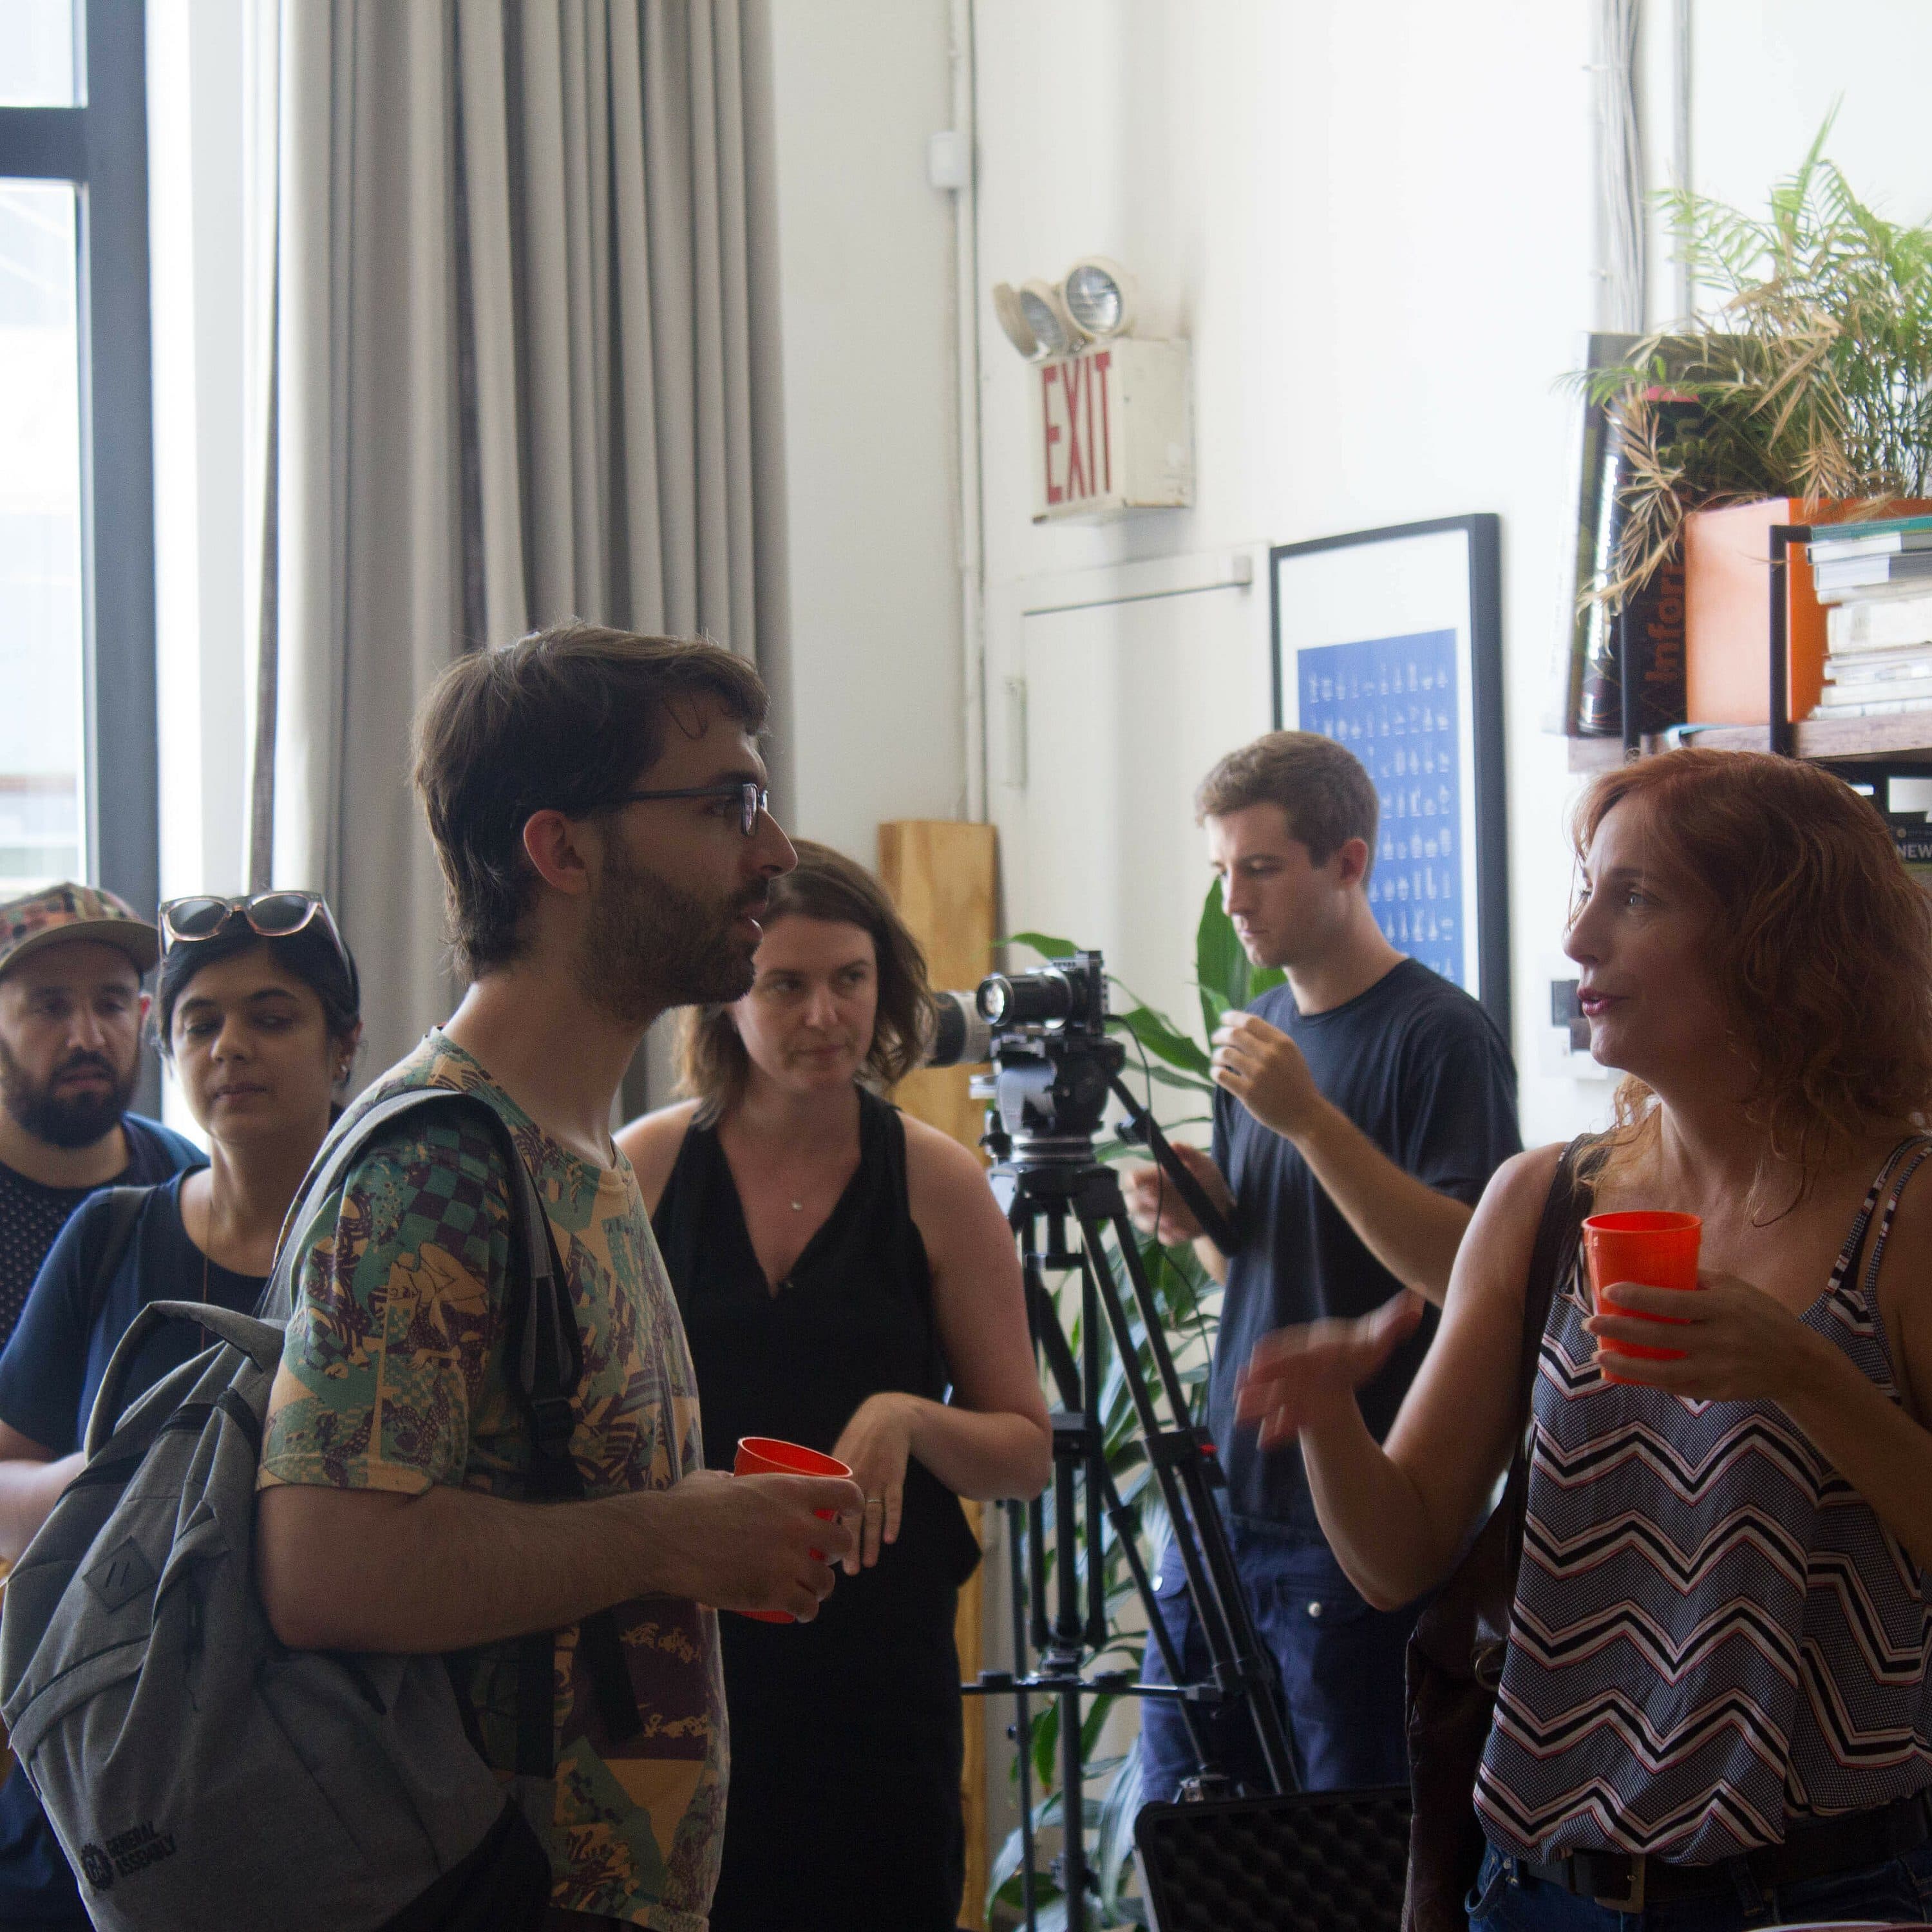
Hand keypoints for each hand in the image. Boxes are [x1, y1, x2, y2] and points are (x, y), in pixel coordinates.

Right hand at [657, 1467, 863, 1620]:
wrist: (667, 1540)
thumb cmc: (686, 1506)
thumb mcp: (716, 1479)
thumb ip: (729, 1478)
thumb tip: (727, 1478)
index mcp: (789, 1490)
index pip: (845, 1493)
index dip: (852, 1503)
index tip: (849, 1512)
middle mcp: (797, 1524)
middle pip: (842, 1542)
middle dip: (837, 1551)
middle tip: (824, 1556)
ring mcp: (787, 1560)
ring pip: (827, 1581)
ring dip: (822, 1586)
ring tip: (812, 1590)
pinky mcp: (773, 1591)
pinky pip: (806, 1607)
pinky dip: (807, 1611)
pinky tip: (803, 1613)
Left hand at [830, 1393, 916, 1572]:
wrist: (886, 1419)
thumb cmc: (857, 1441)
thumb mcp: (838, 1458)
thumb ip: (826, 1485)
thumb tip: (812, 1517)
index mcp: (836, 1477)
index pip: (826, 1511)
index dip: (823, 1535)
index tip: (820, 1559)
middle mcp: (854, 1480)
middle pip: (849, 1519)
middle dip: (848, 1547)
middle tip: (848, 1571)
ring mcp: (876, 1479)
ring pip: (872, 1516)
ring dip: (871, 1541)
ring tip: (868, 1564)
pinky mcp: (895, 1478)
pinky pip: (894, 1502)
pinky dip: (893, 1520)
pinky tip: (890, 1539)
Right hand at [1122, 1145, 1231, 1246]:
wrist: (1223, 1207)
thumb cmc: (1209, 1181)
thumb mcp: (1203, 1163)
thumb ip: (1188, 1153)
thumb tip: (1174, 1145)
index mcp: (1156, 1178)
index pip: (1133, 1179)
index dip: (1132, 1181)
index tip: (1137, 1183)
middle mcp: (1154, 1198)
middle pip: (1131, 1202)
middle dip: (1140, 1203)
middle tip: (1156, 1201)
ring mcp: (1160, 1217)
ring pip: (1143, 1223)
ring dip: (1155, 1221)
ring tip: (1174, 1220)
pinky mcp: (1169, 1233)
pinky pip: (1162, 1237)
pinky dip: (1171, 1235)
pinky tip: (1185, 1229)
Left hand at [1212, 1014, 1321, 1139]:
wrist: (1306, 1115)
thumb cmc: (1297, 1084)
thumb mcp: (1291, 1055)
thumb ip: (1271, 1040)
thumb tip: (1242, 1026)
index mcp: (1282, 1043)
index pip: (1250, 1021)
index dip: (1233, 1018)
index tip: (1223, 1019)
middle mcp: (1270, 1055)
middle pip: (1235, 1034)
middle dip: (1221, 1034)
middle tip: (1215, 1038)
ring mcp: (1258, 1074)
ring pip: (1226, 1054)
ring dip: (1217, 1054)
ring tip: (1217, 1059)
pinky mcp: (1248, 1093)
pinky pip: (1222, 1075)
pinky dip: (1215, 1072)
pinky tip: (1217, 1073)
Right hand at [1233, 1292, 1425, 1447]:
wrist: (1346, 1360)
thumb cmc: (1361, 1347)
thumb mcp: (1379, 1333)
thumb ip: (1395, 1320)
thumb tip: (1419, 1299)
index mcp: (1317, 1345)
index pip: (1295, 1347)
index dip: (1279, 1354)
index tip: (1260, 1359)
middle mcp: (1301, 1363)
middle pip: (1279, 1372)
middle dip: (1263, 1382)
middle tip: (1241, 1391)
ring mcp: (1297, 1385)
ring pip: (1275, 1395)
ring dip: (1259, 1404)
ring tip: (1241, 1416)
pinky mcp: (1298, 1405)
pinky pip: (1285, 1416)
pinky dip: (1276, 1428)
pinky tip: (1266, 1443)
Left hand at [1583, 1270, 1828, 1404]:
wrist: (1798, 1363)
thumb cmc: (1762, 1316)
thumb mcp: (1736, 1289)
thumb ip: (1698, 1279)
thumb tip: (1654, 1266)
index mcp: (1724, 1309)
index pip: (1673, 1302)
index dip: (1638, 1297)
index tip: (1609, 1291)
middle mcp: (1720, 1341)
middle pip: (1660, 1336)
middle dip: (1619, 1329)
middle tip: (1591, 1322)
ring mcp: (1718, 1370)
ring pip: (1663, 1371)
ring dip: (1626, 1364)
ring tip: (1599, 1355)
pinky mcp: (1717, 1392)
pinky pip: (1677, 1387)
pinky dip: (1650, 1380)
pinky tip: (1627, 1373)